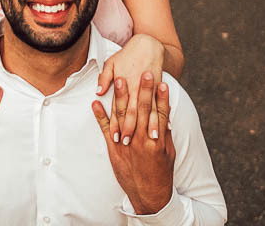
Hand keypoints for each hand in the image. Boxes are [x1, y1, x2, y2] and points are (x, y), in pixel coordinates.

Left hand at [92, 72, 174, 214]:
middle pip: (143, 110)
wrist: (148, 192)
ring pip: (123, 115)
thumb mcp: (168, 152)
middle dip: (144, 90)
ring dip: (122, 96)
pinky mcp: (113, 148)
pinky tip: (95, 102)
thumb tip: (164, 115)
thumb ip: (165, 132)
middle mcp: (142, 140)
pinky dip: (100, 115)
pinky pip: (105, 129)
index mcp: (158, 140)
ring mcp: (126, 143)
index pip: (161, 114)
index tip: (163, 82)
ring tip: (120, 79)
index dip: (162, 97)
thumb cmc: (161, 170)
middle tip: (145, 73)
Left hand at [96, 34, 164, 143]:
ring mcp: (149, 91)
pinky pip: (162, 105)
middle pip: (134, 113)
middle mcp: (137, 90)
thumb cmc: (128, 55)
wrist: (148, 44)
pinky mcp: (159, 89)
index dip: (117, 124)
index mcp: (125, 85)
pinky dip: (164, 116)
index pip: (120, 109)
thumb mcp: (112, 63)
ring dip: (149, 126)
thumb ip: (105, 78)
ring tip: (150, 140)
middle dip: (131, 129)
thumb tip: (98, 92)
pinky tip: (168, 127)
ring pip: (150, 112)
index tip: (115, 137)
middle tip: (127, 144)